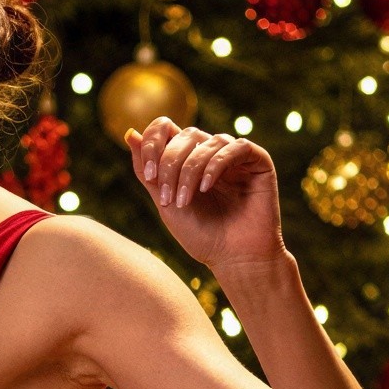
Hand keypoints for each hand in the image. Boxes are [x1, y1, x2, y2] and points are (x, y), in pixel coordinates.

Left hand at [127, 119, 290, 294]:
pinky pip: (236, 146)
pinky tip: (206, 187)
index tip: (148, 175)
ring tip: (185, 202)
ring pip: (207, 141)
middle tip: (168, 198)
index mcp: (189, 159)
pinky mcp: (258, 161)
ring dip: (190, 170)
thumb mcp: (165, 203)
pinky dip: (216, 164)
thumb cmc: (202, 237)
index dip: (153, 143)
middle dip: (170, 165)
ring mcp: (235, 156)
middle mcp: (212, 153)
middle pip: (185, 135)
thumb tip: (130, 133)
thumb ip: (147, 171)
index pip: (167, 129)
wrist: (236, 260)